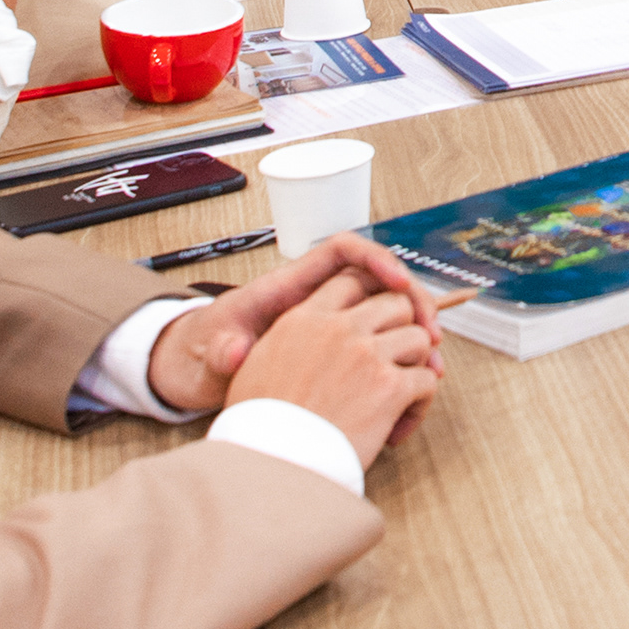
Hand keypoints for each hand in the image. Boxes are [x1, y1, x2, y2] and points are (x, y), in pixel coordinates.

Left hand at [146, 231, 435, 413]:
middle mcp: (315, 299)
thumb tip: (234, 349)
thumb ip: (222, 351)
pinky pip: (379, 338)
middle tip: (432, 332)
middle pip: (378, 280)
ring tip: (434, 361)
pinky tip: (416, 377)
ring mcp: (329, 322)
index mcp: (287, 288)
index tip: (398, 283)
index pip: (341, 251)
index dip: (375, 260)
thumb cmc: (201, 354)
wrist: (194, 371)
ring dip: (415, 329)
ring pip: (386, 310)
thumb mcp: (208, 355)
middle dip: (411, 298)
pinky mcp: (335, 347)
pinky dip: (402, 353)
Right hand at [219, 269, 449, 458]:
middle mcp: (338, 329)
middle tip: (402, 356)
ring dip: (417, 365)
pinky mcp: (389, 388)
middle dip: (404, 326)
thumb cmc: (260, 427)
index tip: (380, 321)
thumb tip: (300, 334)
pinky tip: (398, 428)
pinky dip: (420, 404)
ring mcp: (367, 355)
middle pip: (395, 302)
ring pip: (419, 337)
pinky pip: (426, 380)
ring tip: (401, 396)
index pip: (351, 280)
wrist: (272, 466)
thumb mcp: (256, 368)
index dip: (373, 296)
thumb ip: (284, 340)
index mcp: (304, 319)